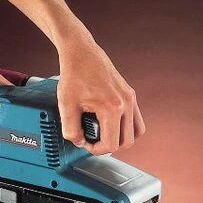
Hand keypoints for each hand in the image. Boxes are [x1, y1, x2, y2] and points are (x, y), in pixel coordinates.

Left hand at [57, 36, 145, 154]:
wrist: (81, 53)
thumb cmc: (74, 75)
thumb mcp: (66, 106)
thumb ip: (71, 130)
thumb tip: (79, 141)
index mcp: (112, 108)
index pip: (112, 145)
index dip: (96, 149)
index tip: (85, 143)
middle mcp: (126, 104)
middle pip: (127, 142)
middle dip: (108, 146)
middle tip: (93, 140)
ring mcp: (130, 98)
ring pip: (135, 132)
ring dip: (120, 138)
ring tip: (102, 134)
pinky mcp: (130, 94)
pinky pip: (135, 119)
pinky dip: (125, 127)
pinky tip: (109, 124)